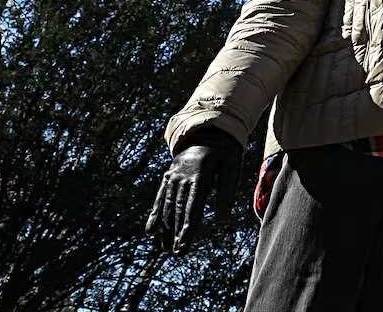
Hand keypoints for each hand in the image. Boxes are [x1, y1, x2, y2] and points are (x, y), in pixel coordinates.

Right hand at [146, 127, 241, 251]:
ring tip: (166, 249)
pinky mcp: (168, 176)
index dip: (188, 225)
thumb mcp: (232, 165)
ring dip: (166, 228)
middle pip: (178, 209)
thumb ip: (228, 190)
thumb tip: (222, 219)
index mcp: (200, 174)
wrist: (207, 128)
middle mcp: (183, 176)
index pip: (193, 205)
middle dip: (177, 232)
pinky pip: (160, 197)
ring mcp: (173, 176)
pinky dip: (155, 214)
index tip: (185, 243)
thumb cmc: (225, 150)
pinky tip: (150, 231)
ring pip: (167, 206)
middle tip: (178, 253)